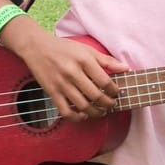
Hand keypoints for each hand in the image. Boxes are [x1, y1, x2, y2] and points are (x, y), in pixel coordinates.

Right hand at [8, 23, 124, 122]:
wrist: (37, 47)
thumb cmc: (64, 48)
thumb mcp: (87, 50)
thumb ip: (107, 60)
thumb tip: (126, 68)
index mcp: (84, 60)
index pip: (105, 81)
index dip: (114, 90)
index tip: (117, 93)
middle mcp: (73, 72)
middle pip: (95, 95)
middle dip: (108, 104)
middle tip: (112, 104)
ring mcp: (61, 84)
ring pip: (82, 106)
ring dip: (95, 112)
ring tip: (101, 111)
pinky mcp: (52, 92)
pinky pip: (65, 111)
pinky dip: (76, 118)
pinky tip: (83, 115)